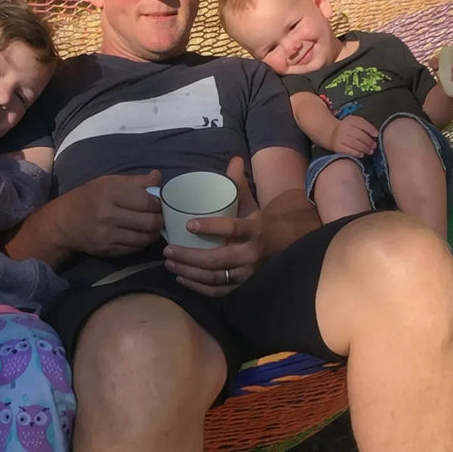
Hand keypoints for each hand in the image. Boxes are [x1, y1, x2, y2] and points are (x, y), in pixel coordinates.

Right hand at [53, 171, 163, 257]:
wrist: (65, 222)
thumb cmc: (90, 197)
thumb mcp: (109, 182)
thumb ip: (136, 181)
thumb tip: (158, 177)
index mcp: (111, 193)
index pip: (148, 201)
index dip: (159, 204)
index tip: (160, 204)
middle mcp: (109, 214)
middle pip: (150, 221)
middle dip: (160, 220)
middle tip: (160, 218)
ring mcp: (108, 234)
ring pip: (145, 238)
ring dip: (153, 234)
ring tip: (152, 228)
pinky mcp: (108, 250)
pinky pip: (135, 248)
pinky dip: (142, 242)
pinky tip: (140, 236)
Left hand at [163, 156, 263, 296]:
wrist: (284, 245)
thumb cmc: (260, 222)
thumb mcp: (252, 203)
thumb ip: (239, 183)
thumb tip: (234, 159)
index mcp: (255, 229)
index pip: (233, 229)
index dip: (211, 227)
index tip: (189, 224)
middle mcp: (252, 254)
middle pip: (217, 260)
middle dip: (189, 256)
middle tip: (168, 250)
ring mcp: (247, 274)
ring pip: (215, 277)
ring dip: (189, 272)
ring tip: (169, 263)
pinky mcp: (242, 287)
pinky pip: (218, 292)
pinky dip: (198, 287)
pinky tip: (182, 278)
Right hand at [327, 115, 377, 156]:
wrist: (330, 133)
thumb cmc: (347, 129)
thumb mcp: (355, 122)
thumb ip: (364, 126)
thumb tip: (375, 134)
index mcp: (350, 120)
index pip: (362, 124)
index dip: (371, 130)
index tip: (376, 135)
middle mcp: (344, 128)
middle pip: (359, 135)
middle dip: (369, 142)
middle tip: (374, 146)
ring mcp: (339, 137)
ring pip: (355, 143)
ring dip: (365, 148)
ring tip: (370, 151)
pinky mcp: (337, 146)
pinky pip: (348, 151)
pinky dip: (356, 153)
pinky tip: (362, 154)